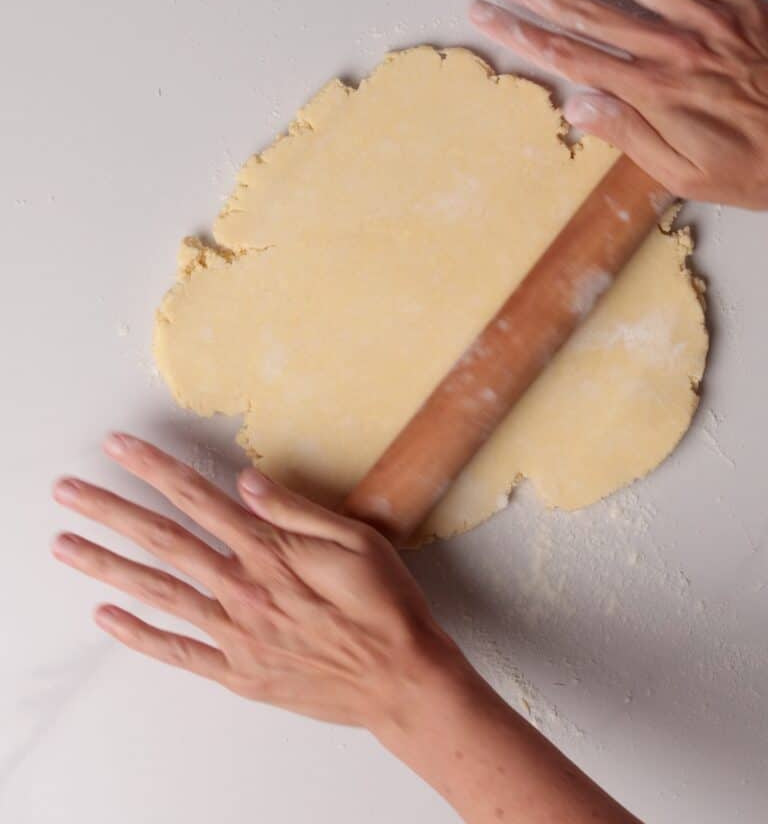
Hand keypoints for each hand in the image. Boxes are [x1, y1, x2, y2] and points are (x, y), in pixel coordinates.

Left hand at [51, 433, 457, 729]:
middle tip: (67, 493)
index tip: (116, 447)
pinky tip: (106, 618)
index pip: (197, 497)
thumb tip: (244, 481)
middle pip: (163, 541)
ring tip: (65, 547)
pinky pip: (178, 651)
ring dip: (107, 567)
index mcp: (269, 551)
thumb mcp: (354, 541)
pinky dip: (139, 635)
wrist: (400, 680)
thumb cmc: (384, 604)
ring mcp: (235, 633)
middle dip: (110, 512)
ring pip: (159, 593)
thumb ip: (295, 510)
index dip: (153, 468)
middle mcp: (242, 589)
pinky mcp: (238, 670)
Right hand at [470, 0, 767, 209]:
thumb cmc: (752, 166)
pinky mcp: (737, 6)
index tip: (488, 15)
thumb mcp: (683, 174)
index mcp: (651, 93)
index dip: (522, 33)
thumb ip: (629, 136)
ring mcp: (705, 21)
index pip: (570, 56)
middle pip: (588, 10)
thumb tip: (578, 109)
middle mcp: (672, 49)